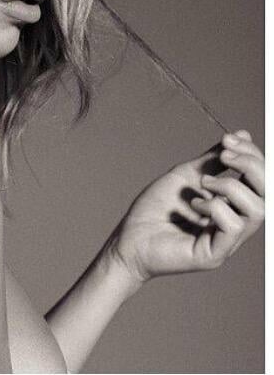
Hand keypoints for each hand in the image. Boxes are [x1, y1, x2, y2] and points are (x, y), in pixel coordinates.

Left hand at [106, 130, 263, 284]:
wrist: (129, 236)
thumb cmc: (156, 208)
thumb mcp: (188, 175)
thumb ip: (214, 160)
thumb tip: (243, 135)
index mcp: (233, 204)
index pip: (261, 180)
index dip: (252, 156)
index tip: (227, 138)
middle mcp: (236, 222)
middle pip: (269, 195)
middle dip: (252, 166)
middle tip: (225, 154)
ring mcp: (227, 240)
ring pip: (257, 210)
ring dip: (231, 186)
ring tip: (203, 184)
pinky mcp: (214, 254)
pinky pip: (233, 227)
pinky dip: (215, 207)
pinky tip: (194, 205)